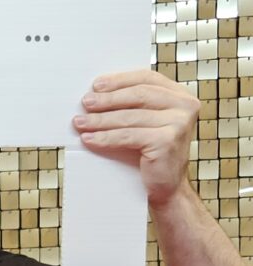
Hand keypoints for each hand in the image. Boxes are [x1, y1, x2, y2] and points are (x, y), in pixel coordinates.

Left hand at [71, 70, 197, 208]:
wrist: (167, 187)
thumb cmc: (152, 153)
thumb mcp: (146, 122)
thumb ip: (133, 104)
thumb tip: (96, 93)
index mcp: (180, 96)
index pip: (147, 79)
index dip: (120, 80)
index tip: (96, 85)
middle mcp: (184, 106)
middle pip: (139, 95)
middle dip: (108, 99)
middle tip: (85, 102)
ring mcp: (179, 123)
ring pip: (130, 117)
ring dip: (101, 120)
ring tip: (80, 122)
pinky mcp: (167, 141)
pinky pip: (128, 136)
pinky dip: (105, 138)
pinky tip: (89, 139)